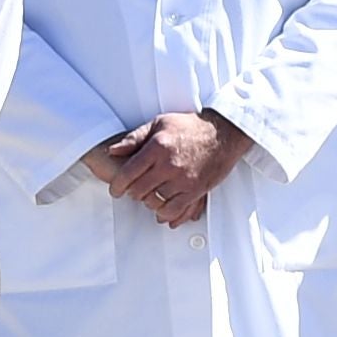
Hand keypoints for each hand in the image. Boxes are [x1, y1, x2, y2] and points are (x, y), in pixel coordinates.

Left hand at [84, 110, 252, 227]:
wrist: (223, 133)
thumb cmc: (190, 126)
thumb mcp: (160, 123)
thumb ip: (134, 138)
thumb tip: (113, 151)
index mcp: (157, 147)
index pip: (128, 174)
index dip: (117, 186)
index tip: (116, 190)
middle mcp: (169, 165)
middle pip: (139, 191)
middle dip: (133, 193)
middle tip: (134, 190)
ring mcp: (183, 180)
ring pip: (155, 202)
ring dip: (149, 201)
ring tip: (150, 195)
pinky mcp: (195, 190)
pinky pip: (174, 210)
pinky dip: (165, 213)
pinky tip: (162, 209)